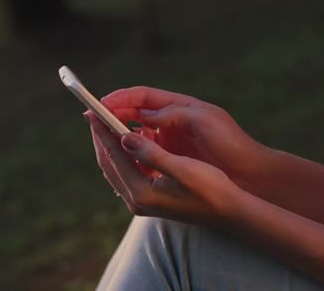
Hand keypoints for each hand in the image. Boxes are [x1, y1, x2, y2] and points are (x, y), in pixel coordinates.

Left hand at [86, 112, 240, 225]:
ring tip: (109, 124)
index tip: (94, 110)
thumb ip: (151, 153)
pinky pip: (128, 173)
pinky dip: (126, 155)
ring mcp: (143, 204)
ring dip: (113, 146)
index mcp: (142, 192)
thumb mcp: (182, 168)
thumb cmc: (210, 188)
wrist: (229, 212)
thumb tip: (124, 137)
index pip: (114, 156)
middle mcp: (137, 201)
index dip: (103, 130)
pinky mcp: (150, 201)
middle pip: (109, 164)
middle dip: (102, 137)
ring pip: (117, 169)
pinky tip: (132, 142)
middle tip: (95, 114)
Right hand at [101, 86, 266, 187]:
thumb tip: (141, 116)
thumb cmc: (230, 142)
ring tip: (100, 140)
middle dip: (112, 115)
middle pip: (133, 113)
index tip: (101, 104)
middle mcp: (170, 121)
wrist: (248, 172)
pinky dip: (130, 154)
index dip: (120, 98)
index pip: (142, 96)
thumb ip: (172, 115)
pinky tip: (120, 159)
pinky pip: (143, 154)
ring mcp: (169, 140)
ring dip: (117, 136)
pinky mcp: (170, 159)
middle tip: (92, 121)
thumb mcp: (203, 121)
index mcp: (179, 106)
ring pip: (134, 135)